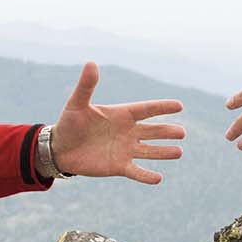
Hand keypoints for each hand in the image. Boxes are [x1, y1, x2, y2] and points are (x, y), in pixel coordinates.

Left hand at [50, 62, 184, 184]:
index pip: (146, 109)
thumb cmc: (69, 124)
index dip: (162, 107)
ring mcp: (125, 149)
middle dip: (167, 131)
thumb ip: (86, 86)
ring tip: (178, 152)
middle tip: (182, 133)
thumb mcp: (77, 104)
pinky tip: (158, 179)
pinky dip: (146, 176)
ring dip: (164, 152)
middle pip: (153, 131)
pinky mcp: (118, 166)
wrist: (59, 149)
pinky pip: (136, 171)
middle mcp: (127, 132)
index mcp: (121, 114)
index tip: (179, 105)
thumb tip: (91, 63)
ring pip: (149, 151)